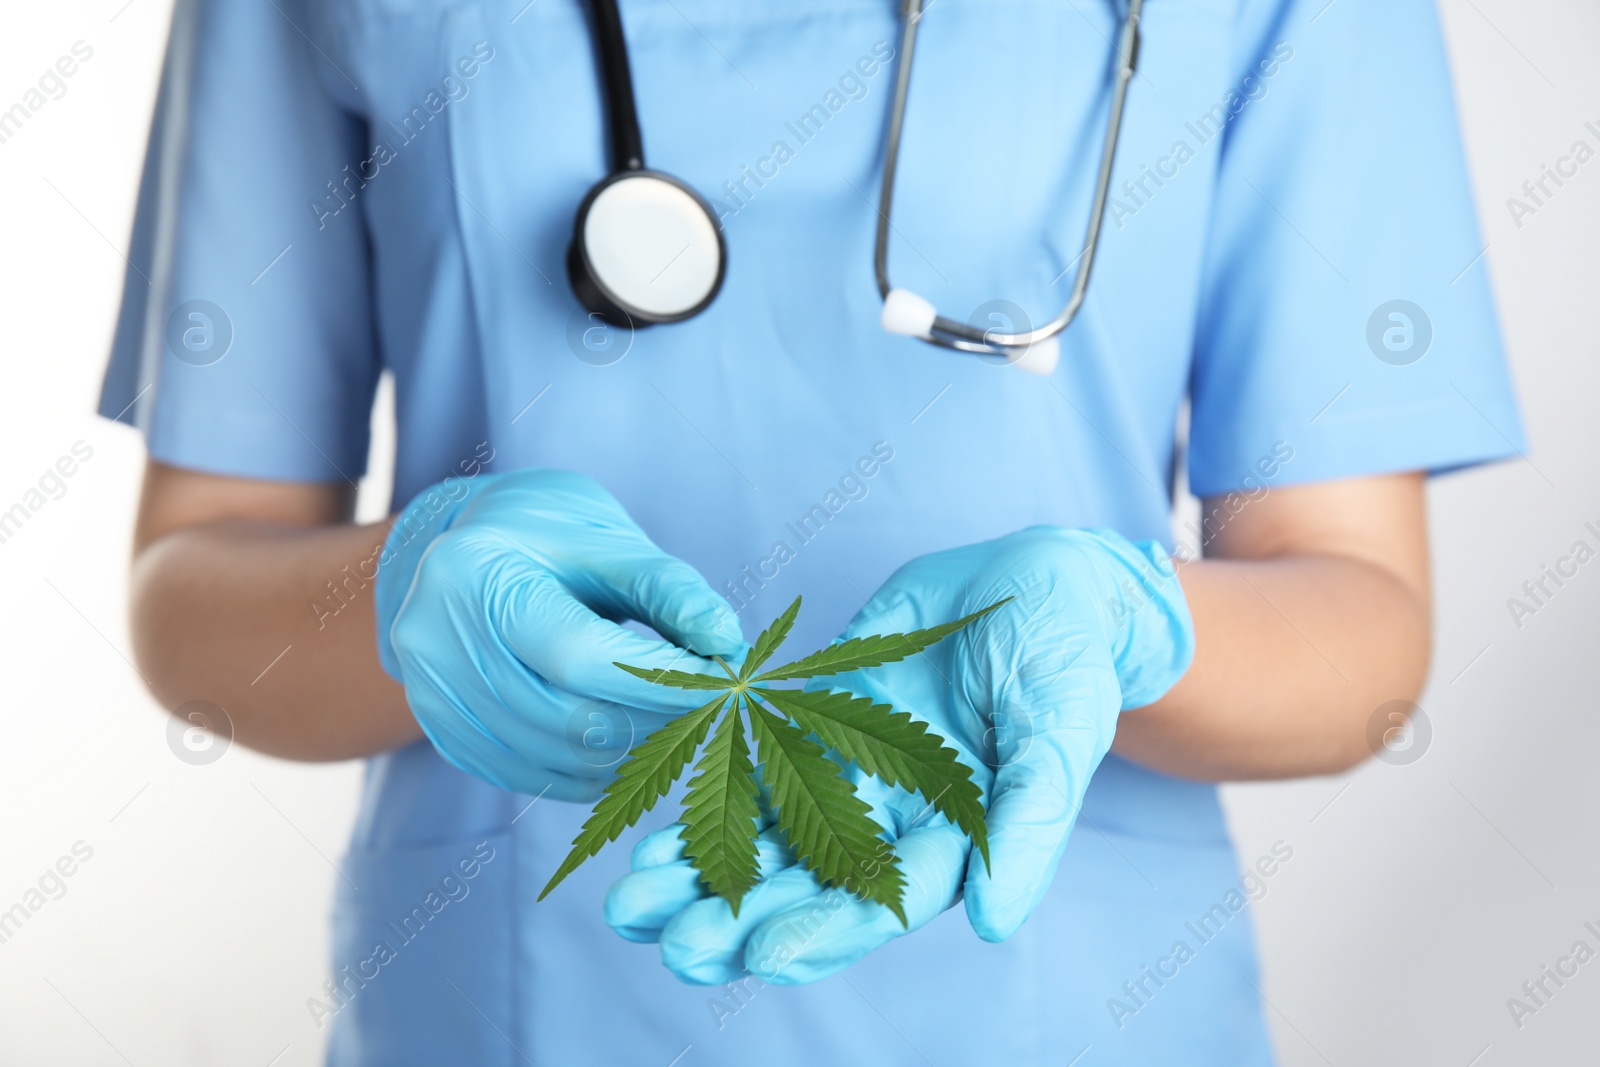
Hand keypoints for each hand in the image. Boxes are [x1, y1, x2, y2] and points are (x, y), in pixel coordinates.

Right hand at [376, 469, 745, 800]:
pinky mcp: (442, 731)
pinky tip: (626, 743)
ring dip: (630, 752)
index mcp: (476, 571)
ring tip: (674, 722)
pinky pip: (530, 776)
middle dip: (652, 719)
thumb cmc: (548, 539)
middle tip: (707, 708)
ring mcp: (430, 692)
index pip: (577, 653)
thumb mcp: (608, 543)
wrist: (462, 550)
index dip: (657, 680)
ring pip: (553, 756)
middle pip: (565, 715)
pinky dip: (590, 771)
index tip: (721, 683)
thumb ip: (669, 591)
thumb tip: (728, 644)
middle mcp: (434, 637)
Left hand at [603, 526, 1192, 983]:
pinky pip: (753, 771)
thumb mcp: (1061, 730)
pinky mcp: (818, 724)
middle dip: (742, 920)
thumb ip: (1031, 825)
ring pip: (768, 840)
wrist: (1040, 579)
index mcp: (955, 840)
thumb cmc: (1068, 655)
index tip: (759, 956)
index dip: (823, 930)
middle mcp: (895, 822)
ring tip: (633, 910)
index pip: (883, 904)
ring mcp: (853, 775)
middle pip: (811, 887)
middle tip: (674, 948)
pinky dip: (704, 804)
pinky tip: (648, 841)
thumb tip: (993, 924)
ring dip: (704, 876)